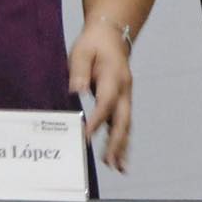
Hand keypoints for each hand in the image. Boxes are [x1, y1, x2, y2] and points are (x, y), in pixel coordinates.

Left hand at [68, 20, 134, 171]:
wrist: (113, 33)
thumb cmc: (94, 43)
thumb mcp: (82, 51)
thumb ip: (78, 69)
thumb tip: (75, 90)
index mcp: (113, 77)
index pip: (105, 102)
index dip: (96, 121)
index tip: (85, 137)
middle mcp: (124, 89)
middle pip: (123, 119)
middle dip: (117, 143)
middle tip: (110, 163)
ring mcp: (125, 95)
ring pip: (126, 124)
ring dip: (122, 146)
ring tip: (118, 168)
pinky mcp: (121, 100)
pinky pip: (123, 122)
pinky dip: (122, 140)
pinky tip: (119, 156)